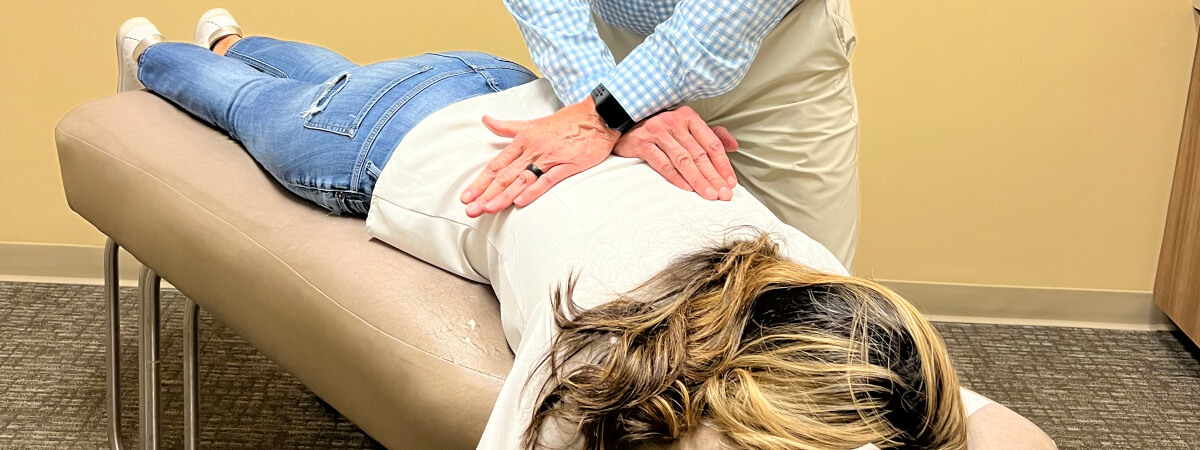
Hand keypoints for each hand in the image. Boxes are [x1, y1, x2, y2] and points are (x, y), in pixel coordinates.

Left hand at [460, 97, 620, 217]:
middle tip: (471, 210)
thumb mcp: (532, 122)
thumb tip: (486, 120)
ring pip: (522, 179)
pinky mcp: (567, 165)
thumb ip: (508, 126)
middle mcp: (532, 149)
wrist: (597, 116)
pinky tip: (521, 201)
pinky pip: (547, 179)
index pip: (496, 165)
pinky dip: (533, 190)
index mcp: (522, 141)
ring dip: (504, 195)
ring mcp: (550, 158)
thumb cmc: (566, 122)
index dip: (480, 182)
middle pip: (504, 175)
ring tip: (488, 209)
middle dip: (486, 194)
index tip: (467, 196)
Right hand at [611, 106, 738, 200]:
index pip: (711, 143)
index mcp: (688, 117)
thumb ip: (711, 135)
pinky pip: (662, 163)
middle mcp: (674, 122)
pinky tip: (686, 188)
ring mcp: (658, 132)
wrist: (624, 124)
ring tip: (708, 194)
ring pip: (683, 160)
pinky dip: (675, 177)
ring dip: (698, 179)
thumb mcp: (686, 126)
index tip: (730, 182)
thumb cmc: (659, 128)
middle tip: (723, 194)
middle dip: (713, 176)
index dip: (723, 164)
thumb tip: (734, 146)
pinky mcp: (643, 143)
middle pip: (699, 154)